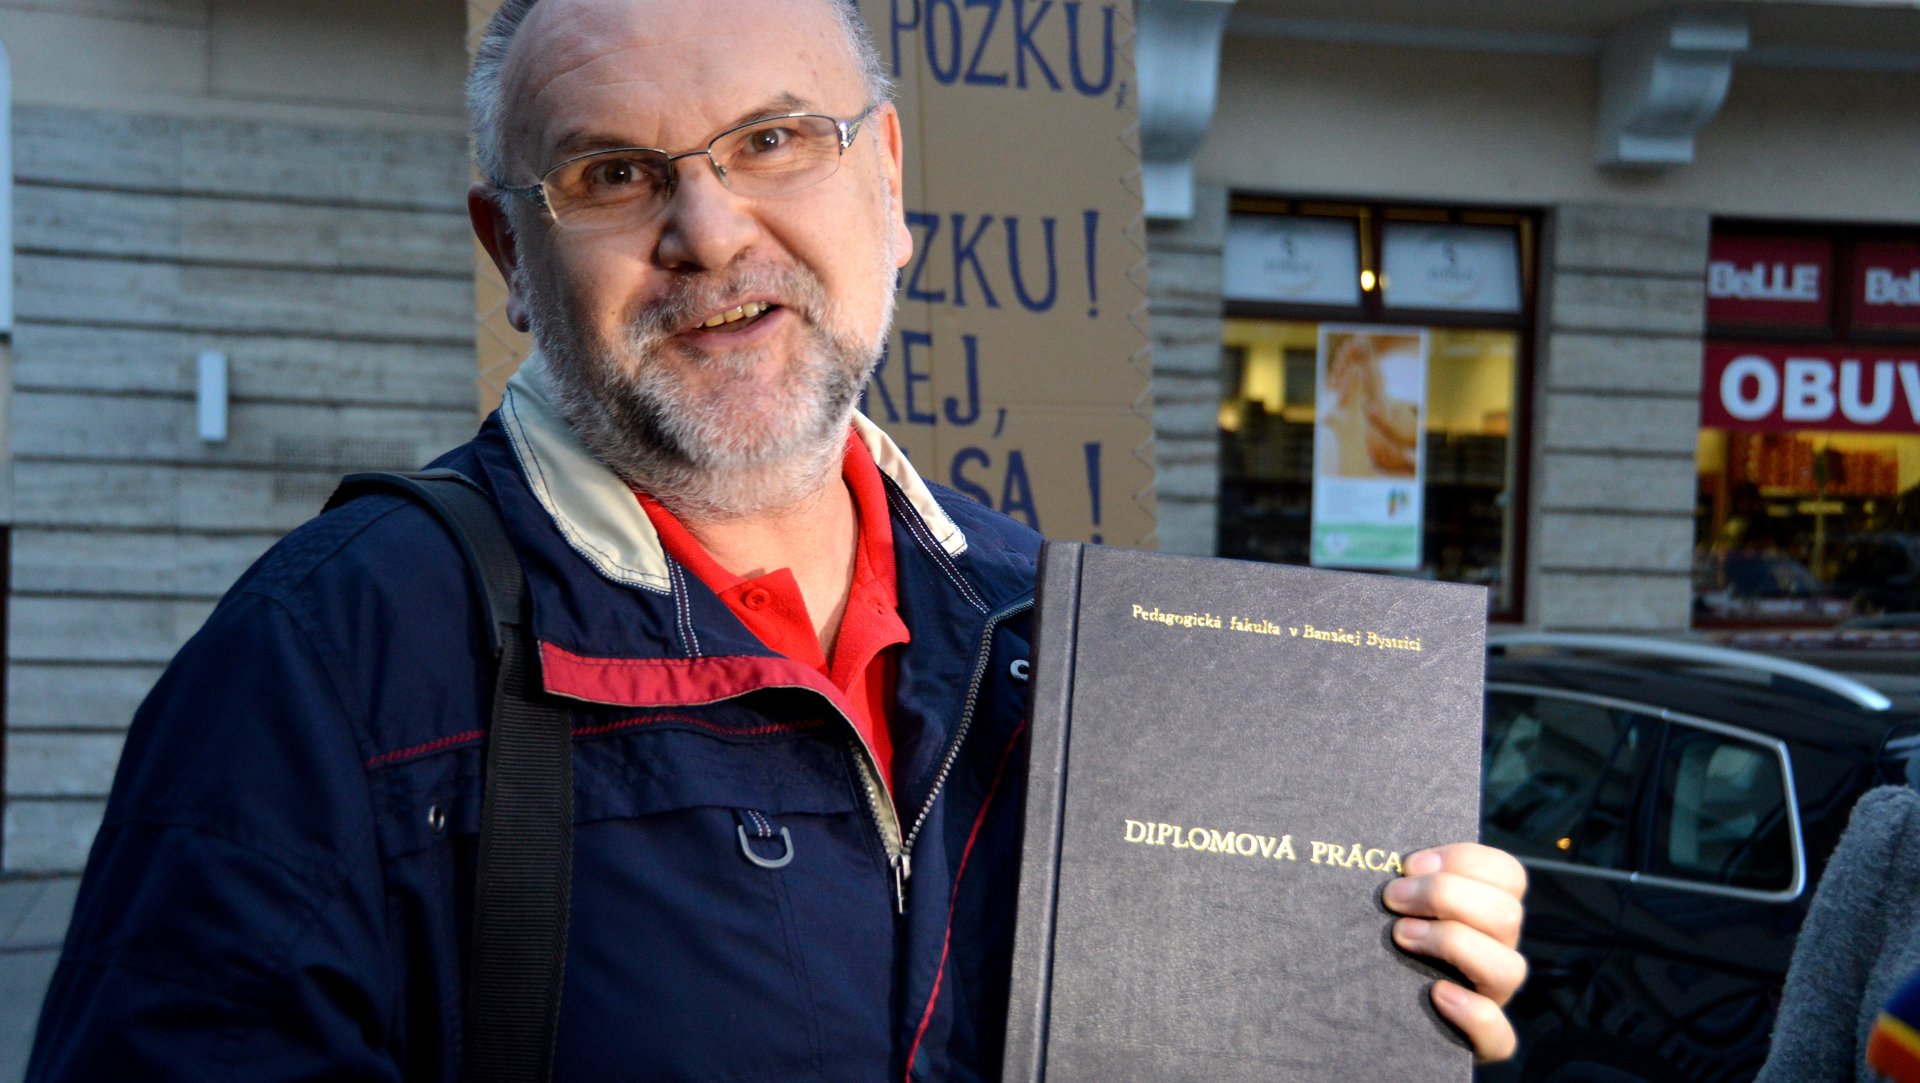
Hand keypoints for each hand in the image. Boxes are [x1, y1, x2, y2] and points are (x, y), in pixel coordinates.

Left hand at [1382, 842, 1527, 1062]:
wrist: (1369, 1013)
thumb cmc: (1377, 947)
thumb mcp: (1394, 907)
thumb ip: (1404, 882)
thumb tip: (1392, 859)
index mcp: (1485, 913)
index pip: (1507, 875)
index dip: (1463, 860)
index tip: (1409, 864)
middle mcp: (1496, 952)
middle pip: (1507, 913)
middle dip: (1445, 895)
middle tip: (1392, 898)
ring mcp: (1492, 998)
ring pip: (1510, 967)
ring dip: (1454, 943)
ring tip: (1402, 937)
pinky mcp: (1482, 1042)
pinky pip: (1502, 1036)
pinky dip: (1474, 1013)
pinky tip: (1438, 994)